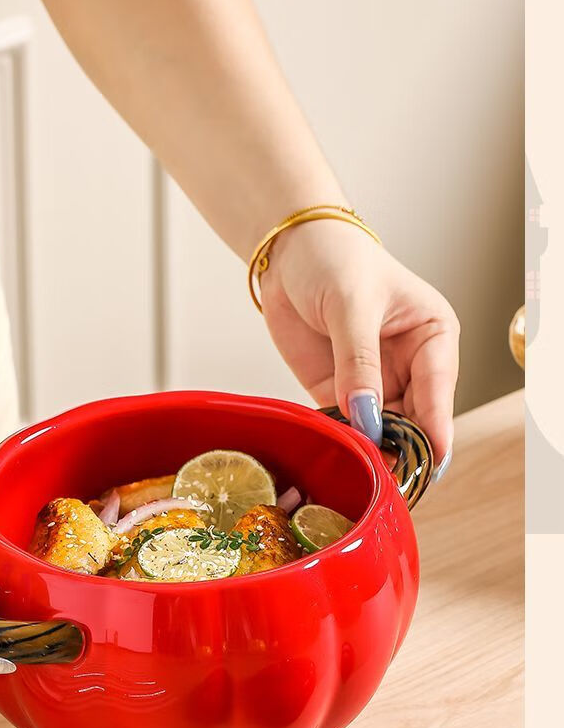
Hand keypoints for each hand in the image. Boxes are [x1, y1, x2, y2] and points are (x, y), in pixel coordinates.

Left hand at [260, 221, 459, 473]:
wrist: (288, 249)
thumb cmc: (334, 258)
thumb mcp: (350, 304)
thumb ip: (358, 362)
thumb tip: (366, 416)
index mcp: (433, 336)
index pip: (439, 390)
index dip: (433, 427)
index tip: (429, 461)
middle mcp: (411, 365)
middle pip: (414, 420)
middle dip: (401, 448)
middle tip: (387, 478)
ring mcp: (375, 382)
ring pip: (382, 431)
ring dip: (372, 452)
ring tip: (362, 472)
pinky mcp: (340, 392)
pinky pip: (346, 427)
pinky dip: (343, 443)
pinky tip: (337, 456)